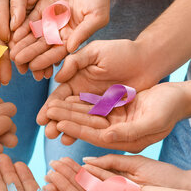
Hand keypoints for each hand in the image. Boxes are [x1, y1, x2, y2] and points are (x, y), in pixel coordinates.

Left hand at [11, 0, 110, 79]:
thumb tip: (70, 49)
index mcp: (73, 37)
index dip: (45, 60)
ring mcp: (50, 21)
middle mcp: (59, 32)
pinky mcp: (42, 9)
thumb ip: (84, 32)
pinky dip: (21, 28)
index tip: (34, 66)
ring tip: (11, 52)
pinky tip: (12, 34)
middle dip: (29, 54)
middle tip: (16, 61)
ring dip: (22, 44)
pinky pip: (30, 20)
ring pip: (34, 35)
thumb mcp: (97, 16)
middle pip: (42, 47)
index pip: (57, 52)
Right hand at [37, 39, 162, 144]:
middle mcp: (84, 93)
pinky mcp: (110, 112)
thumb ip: (75, 62)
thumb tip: (57, 79)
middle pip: (66, 111)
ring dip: (69, 129)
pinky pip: (96, 123)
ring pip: (80, 120)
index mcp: (76, 78)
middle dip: (56, 122)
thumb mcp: (95, 51)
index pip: (60, 95)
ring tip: (60, 139)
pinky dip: (87, 131)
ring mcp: (97, 104)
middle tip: (48, 133)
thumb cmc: (122, 51)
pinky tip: (77, 138)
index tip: (42, 118)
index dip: (50, 107)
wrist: (148, 60)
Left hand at [45, 83, 187, 152]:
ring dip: (72, 111)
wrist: (182, 96)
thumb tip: (105, 137)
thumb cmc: (171, 109)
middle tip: (48, 114)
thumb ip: (130, 131)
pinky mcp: (119, 111)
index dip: (76, 129)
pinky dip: (84, 103)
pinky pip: (97, 107)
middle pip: (88, 126)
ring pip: (90, 117)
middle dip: (68, 119)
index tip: (58, 124)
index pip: (96, 136)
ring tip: (52, 105)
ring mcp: (118, 122)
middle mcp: (119, 134)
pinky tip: (69, 98)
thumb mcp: (153, 121)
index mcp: (126, 141)